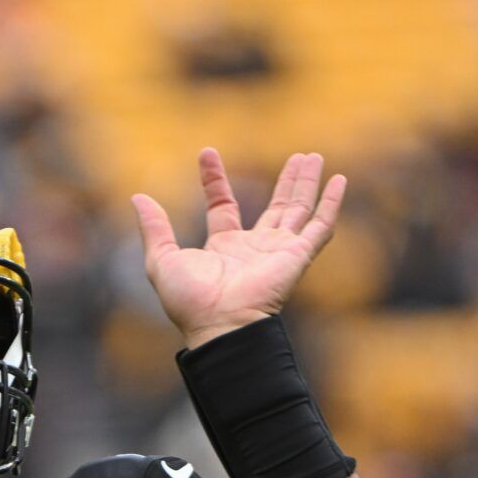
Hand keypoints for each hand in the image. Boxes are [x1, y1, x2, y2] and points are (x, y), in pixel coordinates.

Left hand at [131, 149, 345, 348]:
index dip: (214, 179)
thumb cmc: (189, 300)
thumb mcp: (162, 259)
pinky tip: (340, 181)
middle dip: (286, 181)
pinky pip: (320, 226)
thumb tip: (138, 198)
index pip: (222, 204)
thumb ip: (154, 228)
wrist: (218, 324)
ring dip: (307, 184)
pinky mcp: (297, 256)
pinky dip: (331, 204)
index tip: (206, 153)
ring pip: (298, 209)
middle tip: (297, 155)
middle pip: (275, 206)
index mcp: (222, 247)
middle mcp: (254, 248)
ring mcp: (278, 251)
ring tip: (314, 157)